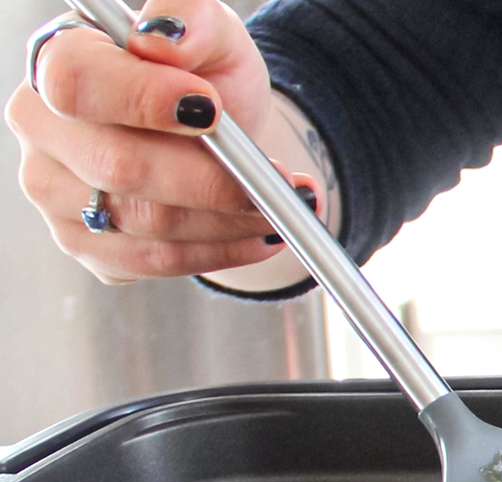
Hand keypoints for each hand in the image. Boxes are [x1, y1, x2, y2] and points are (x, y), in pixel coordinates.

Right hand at [4, 0, 321, 284]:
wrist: (215, 135)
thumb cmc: (204, 78)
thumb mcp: (212, 35)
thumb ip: (191, 20)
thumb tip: (165, 41)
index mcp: (58, 61)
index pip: (77, 82)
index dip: (143, 100)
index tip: (212, 110)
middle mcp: (44, 130)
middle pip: (120, 166)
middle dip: (212, 180)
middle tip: (277, 180)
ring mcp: (58, 195)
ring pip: (147, 225)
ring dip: (229, 223)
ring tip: (281, 207)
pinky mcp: (90, 246)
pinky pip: (157, 261)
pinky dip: (220, 252)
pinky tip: (257, 234)